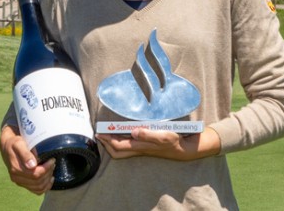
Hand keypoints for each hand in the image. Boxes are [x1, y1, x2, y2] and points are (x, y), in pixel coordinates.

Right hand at [0, 125, 54, 194]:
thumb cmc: (14, 144)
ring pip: (38, 188)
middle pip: (38, 182)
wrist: (7, 147)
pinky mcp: (23, 183)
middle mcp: (17, 178)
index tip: (52, 160)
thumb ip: (25, 154)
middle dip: (48, 172)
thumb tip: (32, 165)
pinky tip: (49, 179)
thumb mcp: (19, 144)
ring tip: (51, 169)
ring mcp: (19, 182)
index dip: (46, 168)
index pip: (35, 174)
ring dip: (48, 180)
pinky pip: (36, 191)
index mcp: (16, 169)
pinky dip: (45, 187)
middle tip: (52, 163)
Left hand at [96, 127, 220, 160]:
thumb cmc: (174, 141)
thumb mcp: (163, 135)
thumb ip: (148, 134)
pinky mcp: (146, 146)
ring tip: (108, 133)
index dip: (107, 140)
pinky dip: (121, 141)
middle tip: (100, 134)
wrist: (184, 148)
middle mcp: (139, 149)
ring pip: (122, 150)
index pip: (118, 146)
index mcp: (141, 146)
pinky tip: (122, 133)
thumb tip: (134, 132)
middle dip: (107, 144)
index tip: (100, 132)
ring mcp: (142, 148)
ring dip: (113, 143)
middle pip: (117, 152)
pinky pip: (128, 146)